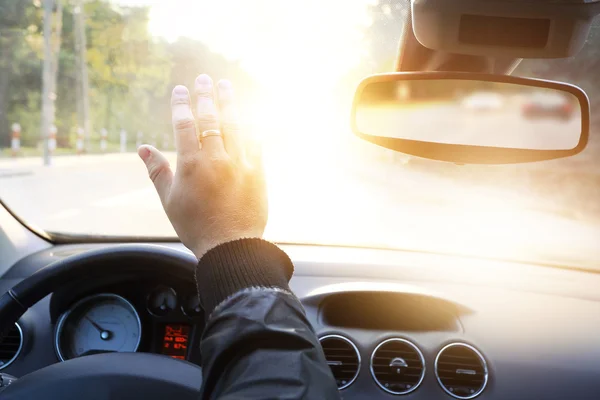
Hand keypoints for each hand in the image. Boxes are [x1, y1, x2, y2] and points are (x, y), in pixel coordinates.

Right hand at [138, 74, 266, 258]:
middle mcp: (216, 159)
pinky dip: (250, 127)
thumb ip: (157, 171)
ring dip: (229, 103)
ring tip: (226, 86)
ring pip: (234, 125)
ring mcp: (239, 164)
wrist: (230, 246)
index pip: (185, 124)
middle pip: (210, 118)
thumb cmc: (195, 226)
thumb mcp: (169, 200)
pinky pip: (254, 142)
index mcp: (191, 164)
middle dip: (206, 96)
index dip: (182, 104)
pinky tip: (247, 116)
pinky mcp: (258, 172)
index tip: (181, 89)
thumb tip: (143, 148)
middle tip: (204, 78)